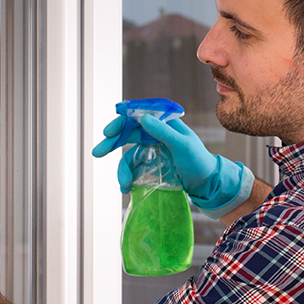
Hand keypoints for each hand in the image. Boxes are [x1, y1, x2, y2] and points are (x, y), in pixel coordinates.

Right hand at [92, 114, 253, 217]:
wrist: (206, 183)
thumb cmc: (198, 160)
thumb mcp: (182, 145)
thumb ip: (163, 131)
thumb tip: (143, 118)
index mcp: (162, 124)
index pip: (137, 117)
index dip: (121, 122)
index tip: (109, 132)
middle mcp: (154, 134)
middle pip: (127, 134)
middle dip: (111, 144)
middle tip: (97, 153)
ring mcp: (150, 150)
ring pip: (128, 155)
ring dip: (121, 169)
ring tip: (123, 184)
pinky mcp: (149, 165)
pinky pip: (133, 168)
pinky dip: (127, 176)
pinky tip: (126, 186)